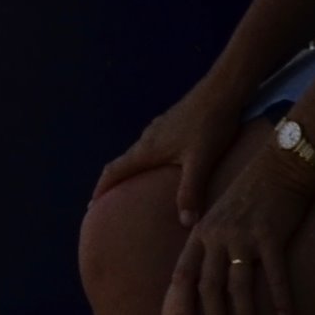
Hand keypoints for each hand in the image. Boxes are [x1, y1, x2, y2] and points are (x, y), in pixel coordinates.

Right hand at [90, 68, 253, 207]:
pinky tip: (164, 168)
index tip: (92, 207)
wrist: (222, 91)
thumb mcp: (200, 161)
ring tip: (138, 190)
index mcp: (148, 149)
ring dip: (132, 172)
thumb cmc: (210, 125)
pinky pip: (152, 147)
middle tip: (112, 205)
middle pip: (123, 163)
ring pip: (138, 154)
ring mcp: (159, 128)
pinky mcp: (172, 124)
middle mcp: (148, 138)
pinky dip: (148, 162)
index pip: (114, 171)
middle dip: (115, 184)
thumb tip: (186, 224)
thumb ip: (190, 191)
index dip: (101, 189)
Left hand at [165, 125, 314, 314]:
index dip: (183, 303)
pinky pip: (274, 273)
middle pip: (210, 286)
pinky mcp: (271, 234)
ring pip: (239, 286)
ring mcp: (243, 235)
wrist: (279, 166)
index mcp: (202, 232)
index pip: (184, 273)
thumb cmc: (250, 194)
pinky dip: (279, 298)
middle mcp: (217, 235)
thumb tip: (204, 274)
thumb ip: (209, 242)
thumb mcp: (220, 215)